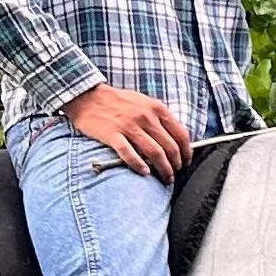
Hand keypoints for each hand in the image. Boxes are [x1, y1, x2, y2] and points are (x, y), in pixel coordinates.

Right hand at [63, 82, 190, 179]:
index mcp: (156, 108)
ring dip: (163, 169)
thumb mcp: (144, 102)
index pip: (180, 134)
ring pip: (154, 153)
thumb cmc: (118, 101)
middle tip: (174, 174)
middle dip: (176, 165)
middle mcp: (145, 117)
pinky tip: (144, 173)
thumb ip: (159, 118)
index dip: (186, 152)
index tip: (185, 162)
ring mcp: (128, 125)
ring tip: (165, 179)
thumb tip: (175, 139)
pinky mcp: (112, 134)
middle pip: (169, 147)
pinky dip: (139, 165)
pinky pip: (129, 154)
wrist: (88, 96)